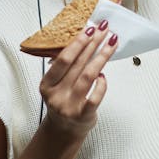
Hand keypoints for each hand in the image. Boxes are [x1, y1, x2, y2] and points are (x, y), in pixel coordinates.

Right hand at [39, 20, 117, 138]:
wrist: (64, 130)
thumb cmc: (64, 102)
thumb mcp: (57, 84)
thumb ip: (67, 67)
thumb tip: (86, 39)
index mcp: (46, 84)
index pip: (63, 59)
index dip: (77, 43)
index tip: (89, 29)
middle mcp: (56, 95)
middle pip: (77, 64)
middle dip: (93, 44)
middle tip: (104, 30)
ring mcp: (69, 106)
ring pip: (88, 76)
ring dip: (101, 57)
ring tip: (111, 44)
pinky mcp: (83, 115)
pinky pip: (96, 96)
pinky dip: (102, 83)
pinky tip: (104, 74)